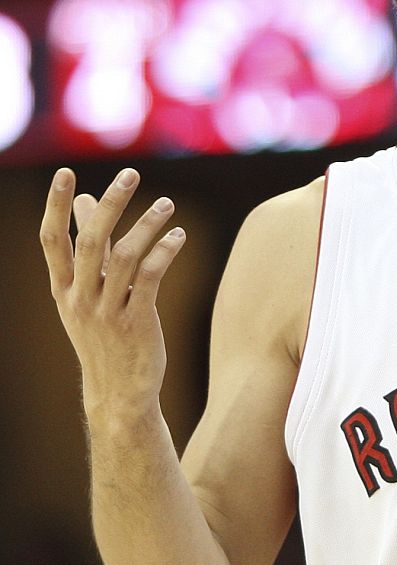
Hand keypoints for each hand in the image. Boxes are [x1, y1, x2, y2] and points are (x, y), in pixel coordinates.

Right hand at [39, 167, 186, 417]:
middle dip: (110, 205)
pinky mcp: (137, 322)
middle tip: (130, 174)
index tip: (66, 173)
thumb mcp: (86, 294)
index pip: (52, 240)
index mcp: (63, 289)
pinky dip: (164, 252)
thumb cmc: (105, 336)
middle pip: (91, 242)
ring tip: (167, 204)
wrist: (119, 391)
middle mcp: (80, 298)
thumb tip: (85, 202)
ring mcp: (107, 311)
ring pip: (125, 257)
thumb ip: (89, 249)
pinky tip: (178, 235)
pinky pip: (150, 278)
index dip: (56, 206)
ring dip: (148, 225)